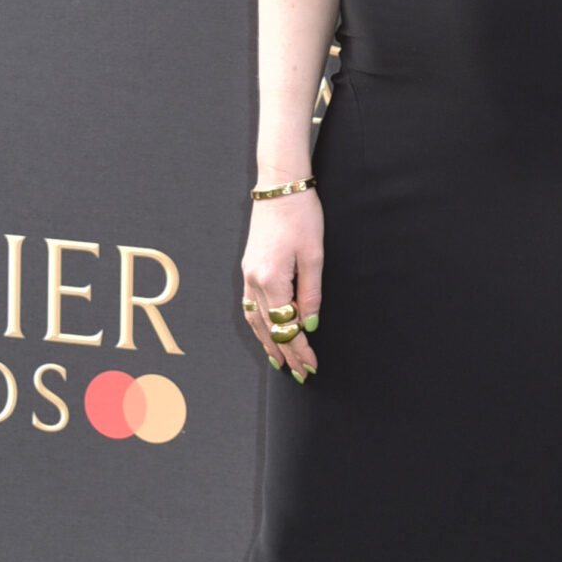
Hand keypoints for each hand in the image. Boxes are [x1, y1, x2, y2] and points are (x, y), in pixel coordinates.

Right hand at [240, 191, 322, 378]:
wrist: (279, 186)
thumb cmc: (302, 216)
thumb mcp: (314, 257)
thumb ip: (311, 295)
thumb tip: (308, 326)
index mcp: (270, 280)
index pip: (285, 327)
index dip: (300, 350)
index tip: (312, 366)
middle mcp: (253, 281)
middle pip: (268, 328)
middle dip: (285, 353)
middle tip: (300, 374)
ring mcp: (247, 274)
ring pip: (255, 320)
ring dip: (268, 343)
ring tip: (281, 363)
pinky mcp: (248, 267)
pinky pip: (250, 305)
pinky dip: (258, 325)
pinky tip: (266, 333)